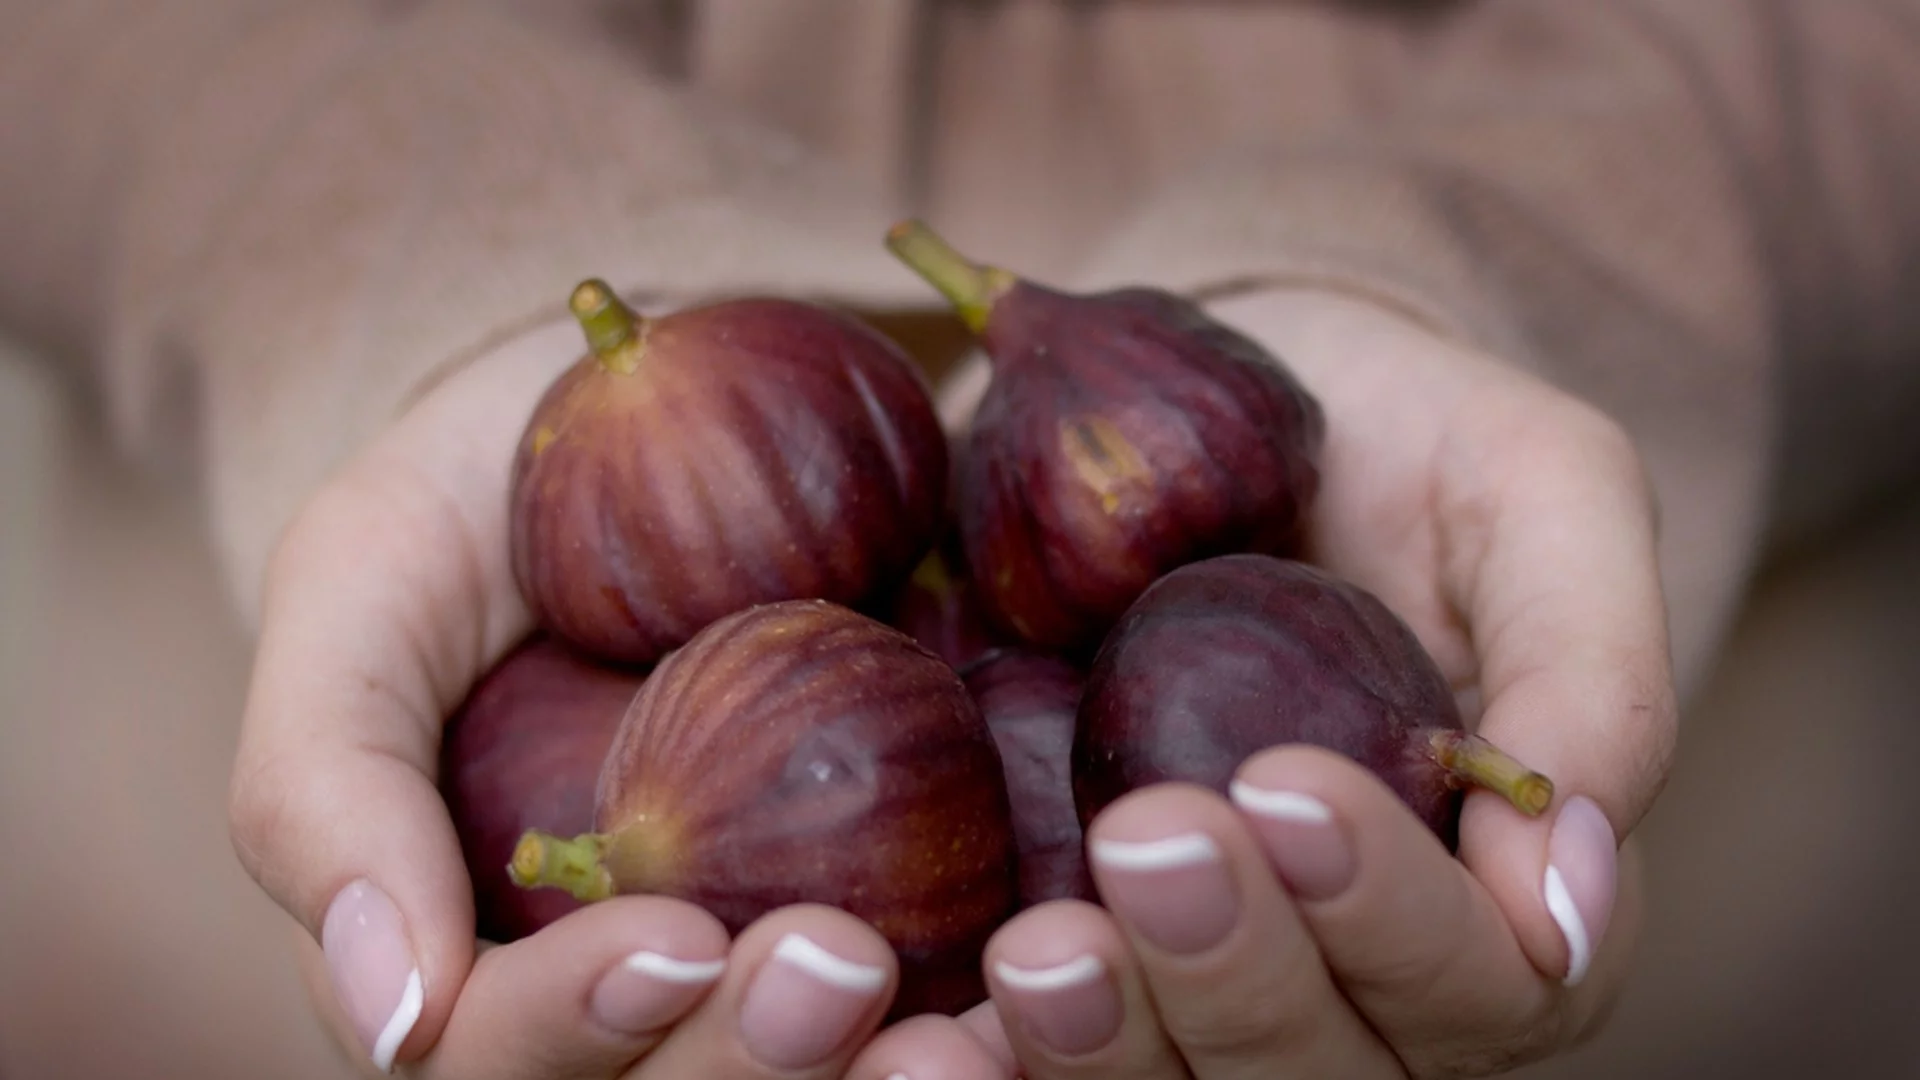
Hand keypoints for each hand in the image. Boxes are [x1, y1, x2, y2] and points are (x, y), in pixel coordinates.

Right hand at [224, 317, 1003, 1077]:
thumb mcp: (365, 588)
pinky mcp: (928, 891)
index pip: (502, 1060)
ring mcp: (781, 944)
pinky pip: (969, 990)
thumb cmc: (488, 497)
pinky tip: (1068, 970)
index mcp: (488, 954)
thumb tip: (390, 1017)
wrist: (678, 394)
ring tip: (977, 1039)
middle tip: (840, 972)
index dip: (573, 1029)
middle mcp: (644, 983)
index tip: (673, 937)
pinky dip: (1020, 1010)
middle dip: (754, 1069)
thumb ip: (325, 781)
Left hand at [936, 286, 1675, 1076]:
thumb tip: (1571, 901)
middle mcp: (1349, 970)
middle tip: (1148, 840)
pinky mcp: (1056, 927)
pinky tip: (923, 1031)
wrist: (1228, 408)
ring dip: (1104, 1046)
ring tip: (1034, 953)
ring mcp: (1191, 967)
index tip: (1287, 789)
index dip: (1395, 921)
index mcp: (1496, 895)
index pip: (1484, 984)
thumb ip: (1593, 676)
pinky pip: (1023, 1051)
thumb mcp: (1543, 494)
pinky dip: (979, 1057)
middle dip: (1238, 977)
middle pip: (1319, 1068)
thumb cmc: (1414, 444)